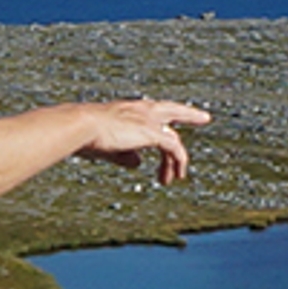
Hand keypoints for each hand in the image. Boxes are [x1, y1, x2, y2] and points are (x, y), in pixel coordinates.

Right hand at [73, 98, 209, 185]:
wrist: (82, 126)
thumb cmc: (87, 136)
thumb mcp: (109, 147)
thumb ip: (125, 155)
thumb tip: (138, 163)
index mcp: (129, 110)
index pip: (152, 110)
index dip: (163, 115)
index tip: (171, 120)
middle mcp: (142, 110)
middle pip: (173, 110)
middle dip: (190, 114)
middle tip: (205, 118)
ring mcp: (148, 119)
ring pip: (173, 139)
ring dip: (176, 160)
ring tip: (175, 178)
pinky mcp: (152, 132)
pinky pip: (173, 148)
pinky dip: (177, 161)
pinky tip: (174, 175)